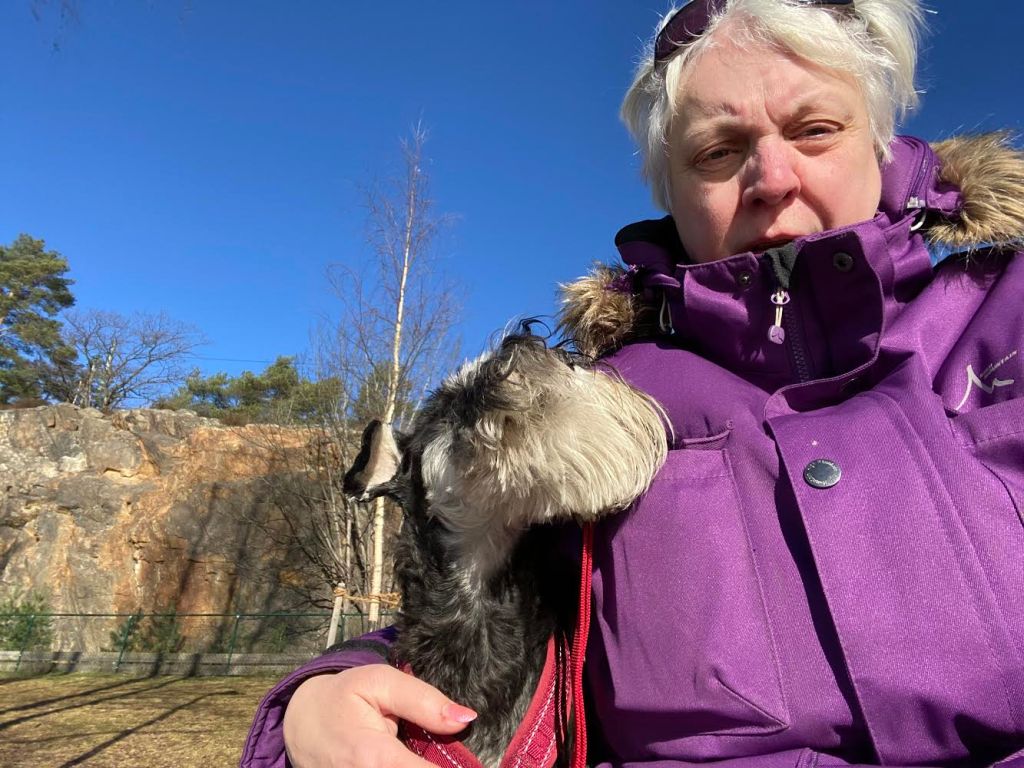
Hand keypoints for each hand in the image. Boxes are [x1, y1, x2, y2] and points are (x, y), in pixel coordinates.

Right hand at [283, 663, 476, 767]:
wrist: (300, 721)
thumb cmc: (343, 696)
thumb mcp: (380, 682)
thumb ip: (423, 700)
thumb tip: (466, 719)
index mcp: (373, 757)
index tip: (475, 762)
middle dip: (439, 767)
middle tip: (453, 752)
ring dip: (423, 767)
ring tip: (430, 753)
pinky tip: (412, 758)